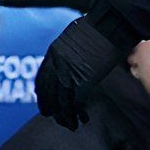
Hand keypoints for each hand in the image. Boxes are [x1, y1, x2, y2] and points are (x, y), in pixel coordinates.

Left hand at [32, 15, 124, 129]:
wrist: (107, 25)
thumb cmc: (95, 27)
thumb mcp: (71, 37)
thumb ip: (67, 52)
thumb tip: (70, 59)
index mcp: (53, 53)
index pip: (42, 78)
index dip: (42, 93)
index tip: (43, 101)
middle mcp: (58, 66)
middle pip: (49, 92)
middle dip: (50, 106)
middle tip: (51, 116)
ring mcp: (70, 74)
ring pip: (62, 101)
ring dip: (65, 115)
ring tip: (68, 124)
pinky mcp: (85, 81)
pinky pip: (78, 102)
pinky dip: (79, 113)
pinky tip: (82, 119)